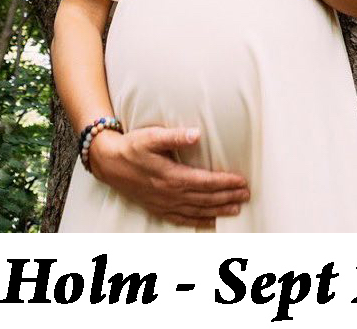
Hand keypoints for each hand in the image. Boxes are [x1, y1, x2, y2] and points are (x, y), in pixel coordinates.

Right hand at [89, 126, 250, 227]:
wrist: (109, 163)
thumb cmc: (131, 147)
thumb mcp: (151, 136)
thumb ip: (174, 136)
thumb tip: (197, 134)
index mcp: (171, 176)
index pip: (205, 182)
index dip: (225, 183)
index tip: (242, 181)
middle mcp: (169, 194)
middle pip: (205, 199)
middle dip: (228, 197)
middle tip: (247, 195)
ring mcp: (164, 204)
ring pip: (197, 211)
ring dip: (218, 210)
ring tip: (237, 209)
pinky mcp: (158, 208)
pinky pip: (183, 219)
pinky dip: (199, 222)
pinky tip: (211, 222)